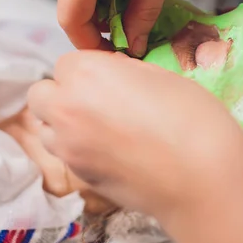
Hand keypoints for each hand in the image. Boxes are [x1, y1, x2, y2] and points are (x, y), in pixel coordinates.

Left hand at [27, 51, 242, 242]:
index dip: (88, 70)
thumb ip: (124, 72)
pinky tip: (110, 152)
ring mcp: (68, 146)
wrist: (201, 180)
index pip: (66, 62)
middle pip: (41, 93)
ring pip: (45, 127)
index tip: (110, 79)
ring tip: (99, 128)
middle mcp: (66, 108)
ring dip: (62, 122)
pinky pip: (63, 154)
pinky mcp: (79, 177)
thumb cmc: (192, 119)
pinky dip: (76, 148)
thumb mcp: (162, 77)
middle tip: (97, 101)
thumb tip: (111, 74)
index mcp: (87, 73)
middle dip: (62, 93)